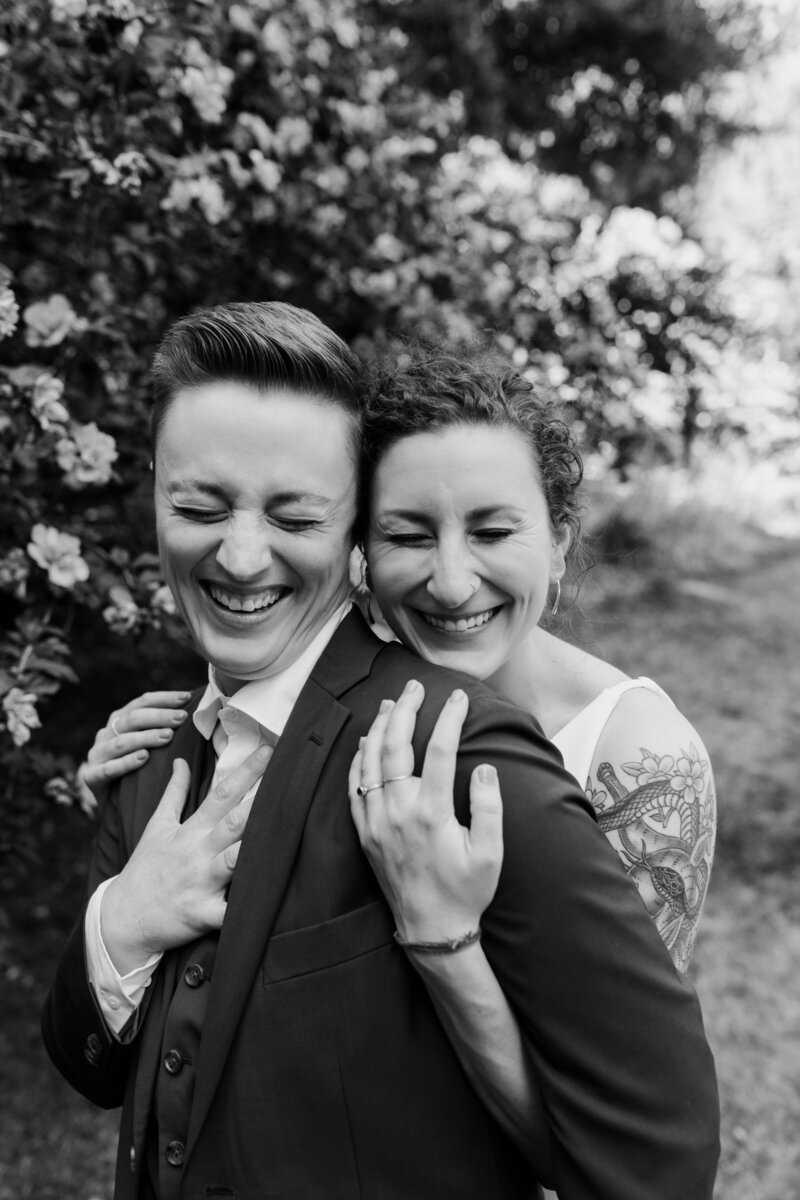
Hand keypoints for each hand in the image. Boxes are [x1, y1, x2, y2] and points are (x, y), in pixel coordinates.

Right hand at [77, 691, 191, 805]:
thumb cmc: (138, 772)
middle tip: (182, 717)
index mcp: (120, 720)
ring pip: (121, 742)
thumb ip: (164, 730)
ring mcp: (97, 754)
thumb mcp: (149, 747)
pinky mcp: (91, 777)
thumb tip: (194, 714)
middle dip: (159, 716)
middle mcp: (106, 733)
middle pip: (133, 718)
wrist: (111, 806)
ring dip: (146, 737)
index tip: (187, 697)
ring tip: (168, 736)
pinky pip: (109, 769)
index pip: (142, 702)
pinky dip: (126, 762)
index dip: (164, 698)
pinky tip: (143, 758)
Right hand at [101, 743, 271, 972]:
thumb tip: (182, 760)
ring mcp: (201, 883)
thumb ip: (174, 793)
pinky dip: (242, 909)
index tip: (267, 749)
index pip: (222, 794)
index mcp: (192, 831)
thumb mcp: (157, 827)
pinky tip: (267, 905)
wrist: (123, 918)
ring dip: (252, 848)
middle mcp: (198, 853)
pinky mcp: (202, 914)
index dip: (246, 771)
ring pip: (232, 862)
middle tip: (287, 778)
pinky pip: (226, 913)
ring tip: (282, 833)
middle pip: (233, 822)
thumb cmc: (145, 870)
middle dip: (258, 801)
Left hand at [349, 680, 502, 943]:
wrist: (432, 928)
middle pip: (396, 746)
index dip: (448, 719)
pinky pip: (355, 788)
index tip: (458, 698)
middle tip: (417, 687)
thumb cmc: (466, 890)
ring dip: (380, 727)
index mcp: (431, 812)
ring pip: (370, 762)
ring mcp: (377, 821)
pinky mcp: (365, 833)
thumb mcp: (490, 852)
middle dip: (406, 710)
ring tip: (392, 704)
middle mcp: (398, 811)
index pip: (438, 750)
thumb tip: (483, 767)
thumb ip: (489, 806)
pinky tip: (366, 743)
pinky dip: (359, 760)